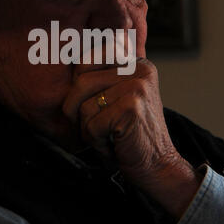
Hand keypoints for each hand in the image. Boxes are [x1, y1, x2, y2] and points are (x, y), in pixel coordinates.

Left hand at [63, 58, 203, 218]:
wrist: (157, 166)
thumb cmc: (129, 133)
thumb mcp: (116, 97)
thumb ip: (99, 77)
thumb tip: (66, 57)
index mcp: (134, 63)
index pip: (86, 61)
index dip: (78, 87)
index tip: (93, 105)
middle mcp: (138, 69)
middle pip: (81, 83)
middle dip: (78, 110)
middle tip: (97, 125)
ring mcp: (137, 87)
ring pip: (84, 106)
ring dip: (89, 128)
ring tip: (109, 134)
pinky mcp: (132, 108)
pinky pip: (91, 125)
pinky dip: (96, 141)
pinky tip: (114, 144)